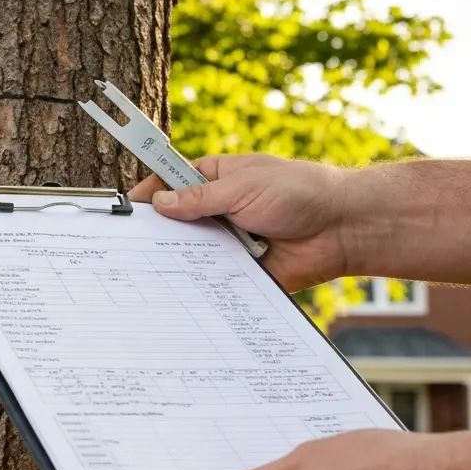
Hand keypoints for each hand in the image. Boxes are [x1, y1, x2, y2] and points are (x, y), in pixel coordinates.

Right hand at [127, 154, 358, 291]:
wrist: (344, 228)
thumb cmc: (300, 192)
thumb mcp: (243, 187)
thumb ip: (199, 198)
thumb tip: (160, 203)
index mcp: (215, 180)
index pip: (171, 184)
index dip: (148, 195)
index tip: (126, 210)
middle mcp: (218, 211)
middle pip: (176, 223)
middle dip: (157, 233)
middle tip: (130, 245)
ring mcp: (227, 242)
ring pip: (191, 253)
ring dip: (178, 259)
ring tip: (150, 269)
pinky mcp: (239, 271)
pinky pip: (213, 279)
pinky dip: (201, 283)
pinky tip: (182, 289)